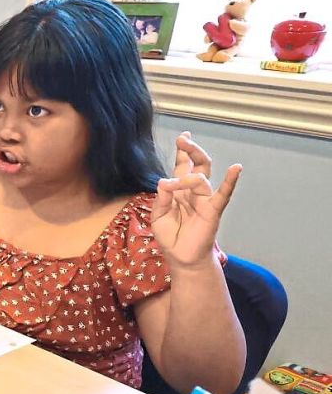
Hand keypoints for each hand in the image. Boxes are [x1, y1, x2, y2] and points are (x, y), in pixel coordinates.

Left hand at [152, 132, 240, 269]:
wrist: (180, 257)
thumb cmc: (170, 236)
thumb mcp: (158, 216)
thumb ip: (162, 198)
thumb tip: (165, 181)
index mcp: (178, 191)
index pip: (182, 166)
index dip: (183, 152)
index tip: (183, 137)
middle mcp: (193, 191)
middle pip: (196, 165)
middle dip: (190, 151)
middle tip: (184, 140)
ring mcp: (204, 199)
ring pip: (201, 178)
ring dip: (189, 178)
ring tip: (180, 183)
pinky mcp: (213, 210)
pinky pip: (223, 194)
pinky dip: (230, 181)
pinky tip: (236, 168)